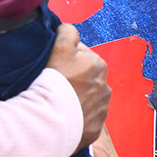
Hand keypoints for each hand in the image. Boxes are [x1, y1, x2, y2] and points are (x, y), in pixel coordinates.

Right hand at [45, 23, 109, 151]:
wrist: (51, 121)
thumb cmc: (54, 83)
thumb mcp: (60, 48)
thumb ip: (67, 33)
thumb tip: (69, 29)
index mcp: (98, 65)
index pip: (81, 56)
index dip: (65, 60)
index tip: (54, 67)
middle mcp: (105, 87)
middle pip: (85, 78)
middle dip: (73, 80)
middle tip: (54, 86)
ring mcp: (101, 109)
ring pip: (86, 99)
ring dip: (75, 99)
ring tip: (57, 103)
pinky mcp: (94, 128)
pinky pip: (85, 119)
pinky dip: (76, 118)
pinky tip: (62, 117)